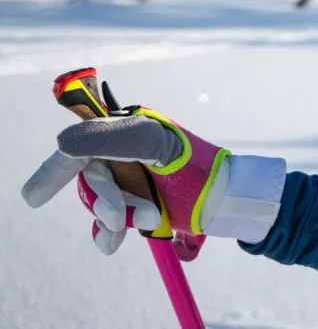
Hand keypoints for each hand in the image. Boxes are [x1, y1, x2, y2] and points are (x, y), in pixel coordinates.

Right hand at [22, 108, 230, 255]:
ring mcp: (131, 179)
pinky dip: (108, 233)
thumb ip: (113, 137)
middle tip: (120, 218)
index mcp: (130, 130)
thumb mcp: (158, 146)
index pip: (79, 147)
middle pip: (91, 179)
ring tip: (150, 221)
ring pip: (99, 202)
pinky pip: (107, 223)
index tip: (33, 199)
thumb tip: (62, 143)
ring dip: (115, 218)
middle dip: (105, 200)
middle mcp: (126, 152)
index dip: (54, 171)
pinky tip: (113, 242)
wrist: (229, 201)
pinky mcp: (137, 204)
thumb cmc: (199, 168)